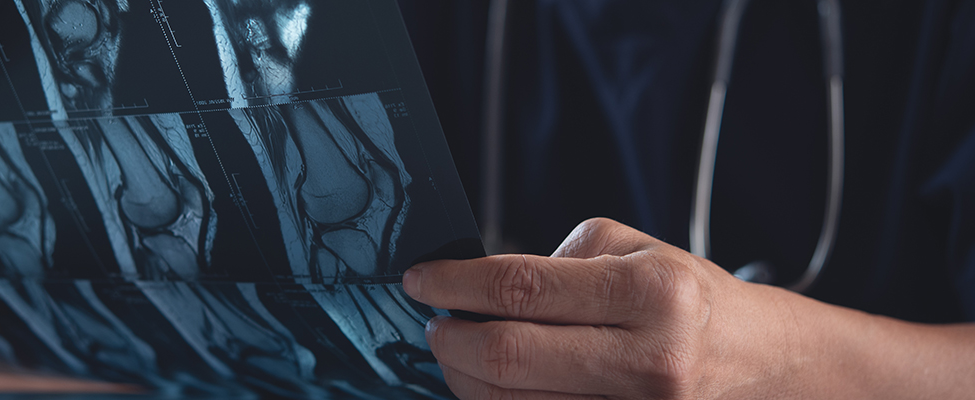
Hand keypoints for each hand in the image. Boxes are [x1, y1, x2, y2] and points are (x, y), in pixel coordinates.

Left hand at [403, 218, 813, 398]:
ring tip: (462, 352)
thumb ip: (557, 262)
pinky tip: (493, 381)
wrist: (761, 362)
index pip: (522, 288)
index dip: (455, 284)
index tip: (420, 280)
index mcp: (651, 293)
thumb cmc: (689, 299)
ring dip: (467, 378)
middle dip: (451, 340)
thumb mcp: (636, 249)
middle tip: (434, 322)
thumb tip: (477, 287)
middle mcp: (648, 361)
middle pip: (510, 357)